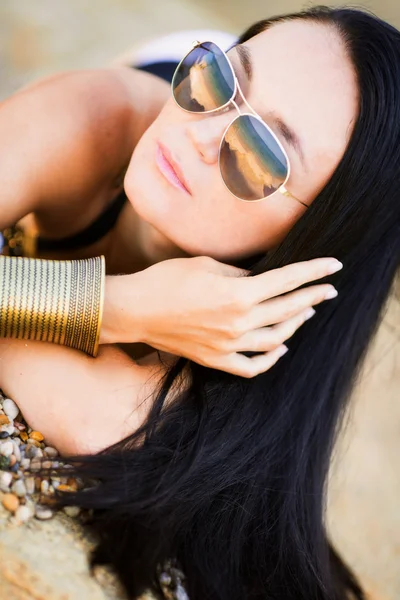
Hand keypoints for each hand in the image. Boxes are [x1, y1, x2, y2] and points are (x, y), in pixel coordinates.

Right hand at [101, 256, 341, 377]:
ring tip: (306, 313)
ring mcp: (228, 345)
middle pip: (288, 309)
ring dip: (295, 324)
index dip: (314, 271)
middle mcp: (238, 322)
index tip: (334, 266)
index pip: (288, 280)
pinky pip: (251, 366)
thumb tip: (261, 280)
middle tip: (329, 290)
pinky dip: (270, 359)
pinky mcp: (215, 359)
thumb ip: (241, 274)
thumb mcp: (208, 265)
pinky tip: (280, 349)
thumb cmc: (166, 280)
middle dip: (313, 297)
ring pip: (275, 339)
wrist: (134, 309)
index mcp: (238, 293)